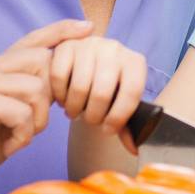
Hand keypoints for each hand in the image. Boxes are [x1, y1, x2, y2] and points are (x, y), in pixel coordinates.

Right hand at [0, 19, 93, 193]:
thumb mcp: (7, 118)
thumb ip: (28, 100)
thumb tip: (60, 90)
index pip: (33, 41)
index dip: (60, 32)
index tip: (89, 26)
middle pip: (44, 61)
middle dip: (52, 97)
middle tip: (36, 126)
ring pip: (36, 88)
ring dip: (37, 122)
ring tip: (20, 139)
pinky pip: (21, 112)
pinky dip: (23, 134)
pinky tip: (9, 147)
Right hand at [50, 35, 148, 154]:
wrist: (91, 62)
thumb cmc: (109, 89)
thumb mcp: (122, 102)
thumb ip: (127, 125)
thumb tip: (135, 149)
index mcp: (135, 62)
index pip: (131, 93)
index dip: (118, 118)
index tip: (108, 131)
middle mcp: (115, 49)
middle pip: (102, 92)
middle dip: (94, 116)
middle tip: (90, 121)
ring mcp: (90, 45)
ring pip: (79, 86)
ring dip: (75, 108)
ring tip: (77, 113)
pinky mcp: (67, 46)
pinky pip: (59, 77)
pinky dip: (60, 95)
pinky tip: (65, 100)